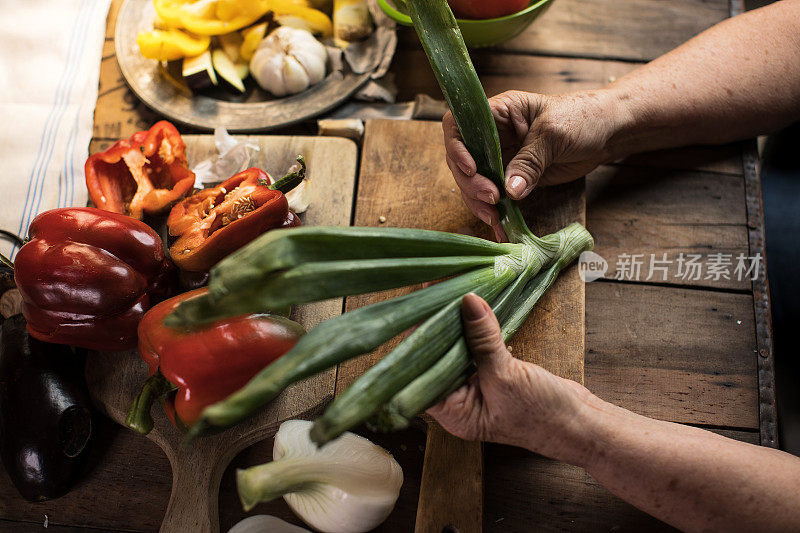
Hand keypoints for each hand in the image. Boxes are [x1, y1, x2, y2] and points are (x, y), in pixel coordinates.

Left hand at [428, 293, 593, 462]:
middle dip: (437, 330)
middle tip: (434, 295)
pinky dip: (475, 331)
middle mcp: (460, 402)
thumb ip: (483, 339)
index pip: (421, 376)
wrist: (582, 423)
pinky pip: (477, 349)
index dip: (418, 345)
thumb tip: (467, 301)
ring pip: (457, 352)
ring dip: (457, 327)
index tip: (418, 313)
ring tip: (451, 295)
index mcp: (454, 413)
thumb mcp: (507, 375)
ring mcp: (477, 388)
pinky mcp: (493, 375)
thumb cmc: (544, 414)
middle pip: (437, 361)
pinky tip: (473, 309)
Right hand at [443, 90, 627, 233]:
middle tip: (492, 199)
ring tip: (495, 218)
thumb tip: (510, 191)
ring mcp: (501, 158)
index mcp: (498, 112)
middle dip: (471, 183)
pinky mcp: (513, 178)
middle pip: (462, 160)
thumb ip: (530, 161)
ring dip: (479, 202)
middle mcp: (493, 135)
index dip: (457, 148)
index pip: (459, 125)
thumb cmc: (583, 117)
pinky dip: (497, 213)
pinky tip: (501, 228)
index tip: (472, 169)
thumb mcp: (554, 133)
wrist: (609, 132)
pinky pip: (496, 197)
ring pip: (474, 183)